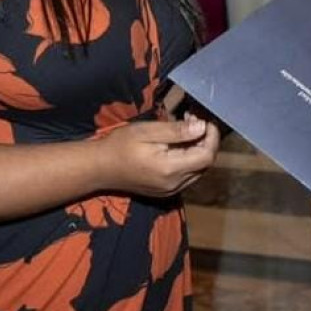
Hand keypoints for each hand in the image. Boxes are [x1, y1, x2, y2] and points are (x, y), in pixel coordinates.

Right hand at [98, 112, 220, 196]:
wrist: (99, 168)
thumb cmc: (120, 145)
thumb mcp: (147, 131)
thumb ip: (177, 131)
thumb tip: (202, 127)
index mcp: (170, 169)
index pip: (207, 156)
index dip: (211, 136)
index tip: (204, 119)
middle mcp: (174, 184)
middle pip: (205, 163)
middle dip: (205, 140)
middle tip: (193, 119)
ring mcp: (170, 190)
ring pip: (198, 170)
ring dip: (198, 148)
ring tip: (186, 128)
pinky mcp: (166, 191)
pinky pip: (188, 175)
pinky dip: (189, 159)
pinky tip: (178, 145)